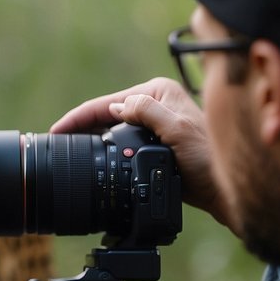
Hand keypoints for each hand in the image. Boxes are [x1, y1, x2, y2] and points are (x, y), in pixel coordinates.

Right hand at [50, 78, 223, 227]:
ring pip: (112, 128)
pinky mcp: (154, 142)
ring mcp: (154, 123)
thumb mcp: (178, 131)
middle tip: (55, 142)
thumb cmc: (209, 160)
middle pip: (107, 113)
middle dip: (81, 126)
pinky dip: (104, 147)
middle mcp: (156, 103)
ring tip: (66, 149)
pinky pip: (121, 141)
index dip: (80, 117)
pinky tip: (91, 157)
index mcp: (159, 91)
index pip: (109, 102)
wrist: (223, 189)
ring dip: (90, 137)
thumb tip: (117, 108)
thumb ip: (148, 112)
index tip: (58, 130)